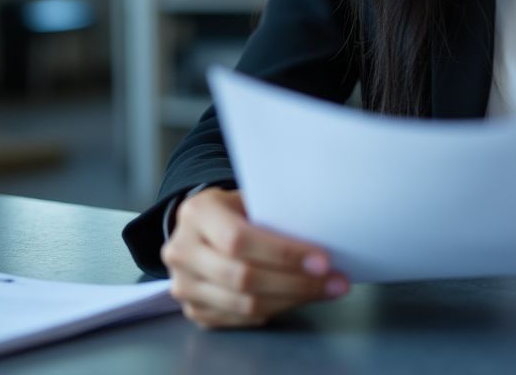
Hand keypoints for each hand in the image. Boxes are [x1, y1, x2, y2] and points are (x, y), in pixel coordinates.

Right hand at [160, 187, 349, 327]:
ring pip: (243, 305)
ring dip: (291, 300)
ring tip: (325, 291)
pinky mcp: (192, 311)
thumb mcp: (246, 196)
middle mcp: (182, 251)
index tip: (322, 260)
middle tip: (333, 281)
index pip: (240, 239)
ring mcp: (183, 285)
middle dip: (295, 282)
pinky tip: (297, 299)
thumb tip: (321, 230)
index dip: (282, 254)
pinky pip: (239, 320)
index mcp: (197, 213)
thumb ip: (272, 211)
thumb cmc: (233, 208)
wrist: (197, 228)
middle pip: (243, 277)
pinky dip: (274, 311)